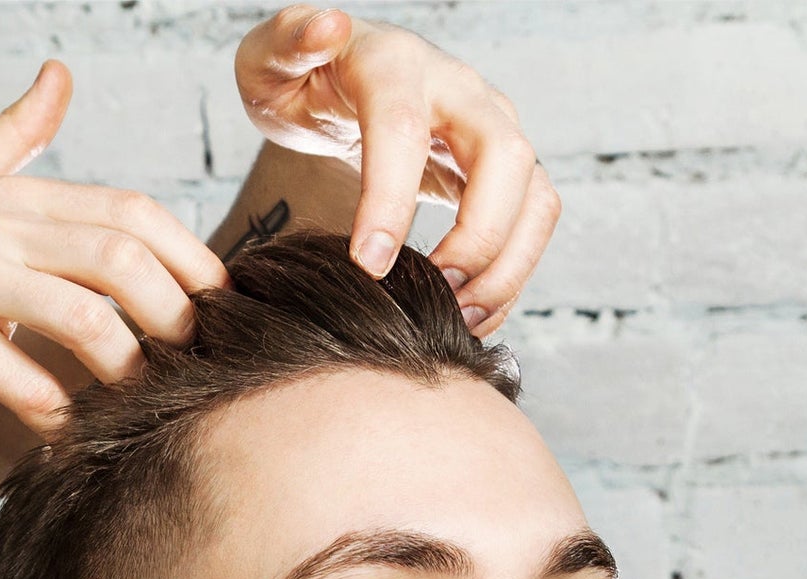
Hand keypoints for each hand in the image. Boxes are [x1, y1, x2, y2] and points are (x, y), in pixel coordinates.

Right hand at [0, 63, 227, 435]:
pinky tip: (67, 431)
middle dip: (175, 314)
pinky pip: (19, 377)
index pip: (130, 210)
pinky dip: (55, 409)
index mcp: (11, 196)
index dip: (190, 257)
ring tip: (139, 400)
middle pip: (122, 257)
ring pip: (84, 316)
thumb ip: (11, 136)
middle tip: (193, 363)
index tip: (220, 305)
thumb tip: (59, 75)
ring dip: (127, 366)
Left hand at [235, 6, 558, 336]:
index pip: (404, 130)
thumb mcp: (272, 57)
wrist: (340, 81)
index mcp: (395, 65)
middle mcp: (459, 91)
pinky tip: (467, 315)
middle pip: (504, 157)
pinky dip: (510, 274)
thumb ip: (287, 41)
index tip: (369, 265)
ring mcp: (489, 129)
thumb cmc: (301, 76)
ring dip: (506, 265)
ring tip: (457, 321)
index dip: (391, 201)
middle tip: (431, 296)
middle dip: (477, 236)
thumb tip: (327, 26)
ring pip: (534, 194)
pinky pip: (530, 222)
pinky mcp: (500, 170)